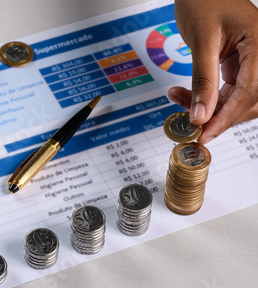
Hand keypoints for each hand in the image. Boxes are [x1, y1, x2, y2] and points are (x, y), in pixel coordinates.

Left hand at [168, 0, 257, 144]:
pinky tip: (182, 95)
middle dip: (218, 115)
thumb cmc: (203, 1)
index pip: (249, 91)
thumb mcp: (202, 41)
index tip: (205, 133)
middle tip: (191, 126)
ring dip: (209, 107)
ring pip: (236, 99)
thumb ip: (203, 80)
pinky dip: (205, 97)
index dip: (226, 116)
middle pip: (248, 100)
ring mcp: (251, 61)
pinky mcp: (237, 65)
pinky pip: (227, 90)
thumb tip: (200, 114)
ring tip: (179, 101)